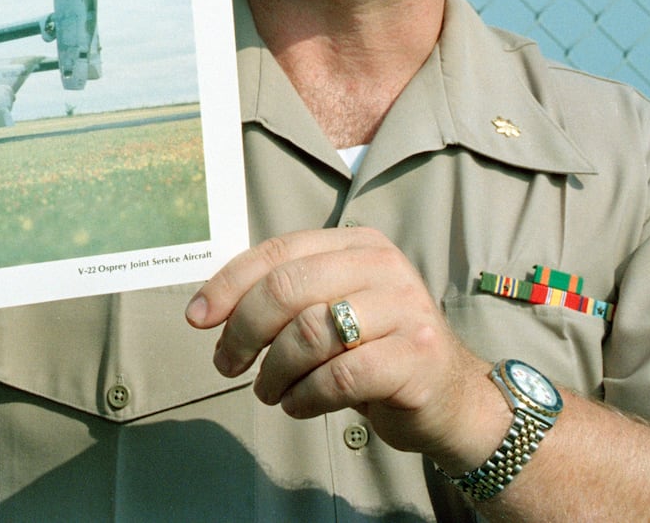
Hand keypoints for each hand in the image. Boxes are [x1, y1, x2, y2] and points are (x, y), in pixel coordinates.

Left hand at [185, 227, 502, 468]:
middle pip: (287, 289)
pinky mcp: (416, 357)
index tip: (197, 318)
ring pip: (308, 334)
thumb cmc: (376, 352)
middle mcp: (383, 266)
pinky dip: (304, 397)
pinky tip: (298, 405)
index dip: (229, 285)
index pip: (278, 252)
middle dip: (243, 331)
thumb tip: (208, 311)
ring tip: (268, 391)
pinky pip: (337, 378)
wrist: (452, 397)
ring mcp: (404, 308)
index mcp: (357, 244)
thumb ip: (285, 300)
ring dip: (273, 372)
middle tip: (227, 364)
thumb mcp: (332, 311)